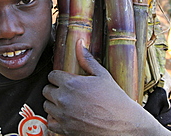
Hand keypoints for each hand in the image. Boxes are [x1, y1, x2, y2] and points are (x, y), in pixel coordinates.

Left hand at [43, 39, 170, 135]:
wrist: (124, 124)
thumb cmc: (115, 99)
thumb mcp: (102, 75)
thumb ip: (87, 59)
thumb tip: (79, 43)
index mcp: (71, 83)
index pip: (52, 75)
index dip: (58, 77)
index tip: (64, 80)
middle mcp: (64, 99)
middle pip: (47, 90)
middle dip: (55, 89)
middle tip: (66, 91)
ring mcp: (63, 115)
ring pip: (47, 106)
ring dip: (54, 104)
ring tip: (66, 103)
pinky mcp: (65, 129)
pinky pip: (50, 123)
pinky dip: (55, 120)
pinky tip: (65, 116)